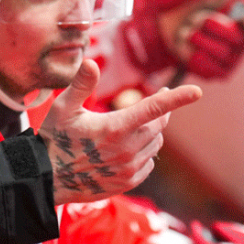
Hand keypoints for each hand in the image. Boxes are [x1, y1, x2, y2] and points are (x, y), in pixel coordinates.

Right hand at [39, 59, 200, 204]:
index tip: (197, 91)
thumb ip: (80, 85)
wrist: (46, 180)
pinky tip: (127, 148)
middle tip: (160, 98)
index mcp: (115, 128)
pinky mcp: (127, 182)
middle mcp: (126, 150)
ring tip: (133, 126)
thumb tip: (90, 62)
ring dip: (151, 132)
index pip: (153, 108)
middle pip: (158, 125)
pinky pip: (148, 163)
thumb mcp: (62, 108)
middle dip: (162, 111)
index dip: (176, 98)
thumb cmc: (53, 140)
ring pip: (154, 144)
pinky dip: (144, 152)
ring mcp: (128, 169)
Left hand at [122, 0, 243, 79]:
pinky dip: (193, 55)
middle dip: (210, 24)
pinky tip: (188, 45)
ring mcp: (234, 57)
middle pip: (236, 37)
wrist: (166, 18)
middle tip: (195, 18)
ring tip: (188, 29)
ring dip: (198, 38)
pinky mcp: (220, 72)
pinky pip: (209, 68)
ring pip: (221, 53)